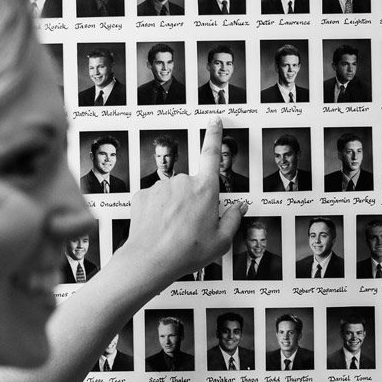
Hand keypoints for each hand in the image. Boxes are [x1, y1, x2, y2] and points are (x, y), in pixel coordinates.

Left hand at [118, 118, 245, 286]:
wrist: (150, 260)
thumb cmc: (186, 253)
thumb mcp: (221, 241)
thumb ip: (233, 219)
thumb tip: (239, 207)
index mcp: (205, 189)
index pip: (212, 154)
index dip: (215, 135)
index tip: (215, 121)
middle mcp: (182, 182)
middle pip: (191, 186)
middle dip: (191, 201)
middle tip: (190, 227)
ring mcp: (160, 187)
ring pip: (171, 193)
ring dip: (173, 207)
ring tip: (172, 231)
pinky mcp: (142, 195)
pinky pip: (154, 200)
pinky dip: (157, 212)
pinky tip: (158, 228)